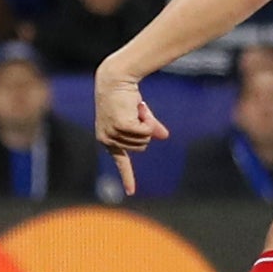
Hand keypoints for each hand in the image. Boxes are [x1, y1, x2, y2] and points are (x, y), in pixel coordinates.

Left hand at [92, 68, 168, 194]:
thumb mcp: (138, 116)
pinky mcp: (120, 127)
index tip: (131, 193)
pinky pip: (144, 131)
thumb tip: (165, 136)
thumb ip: (149, 127)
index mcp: (108, 139)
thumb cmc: (125, 95)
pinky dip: (147, 120)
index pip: (120, 161)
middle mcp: (107, 139)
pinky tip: (139, 107)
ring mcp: (112, 134)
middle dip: (146, 129)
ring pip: (143, 140)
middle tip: (138, 111)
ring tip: (136, 107)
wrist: (116, 78)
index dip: (127, 177)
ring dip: (146, 122)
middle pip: (140, 147)